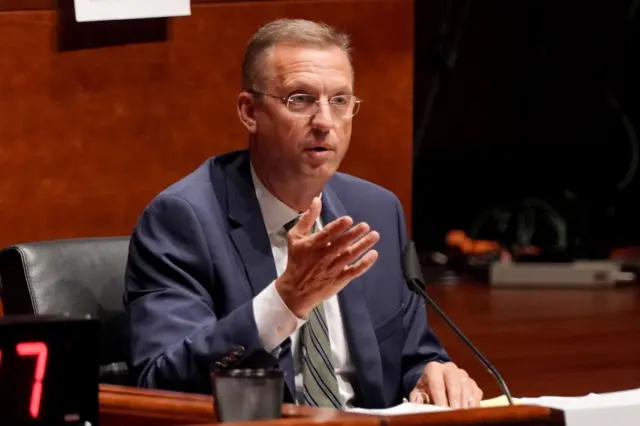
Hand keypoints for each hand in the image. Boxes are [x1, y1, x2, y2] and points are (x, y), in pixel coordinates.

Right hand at [276, 196, 379, 317]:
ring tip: (374, 236)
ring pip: (350, 256)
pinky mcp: (339, 280)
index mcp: (312, 246)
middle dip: (354, 235)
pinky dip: (365, 263)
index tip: (348, 220)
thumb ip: (307, 218)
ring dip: (363, 245)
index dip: (338, 227)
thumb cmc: (296, 260)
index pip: (326, 235)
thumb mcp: (295, 238)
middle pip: (341, 245)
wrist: (295, 290)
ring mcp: (332, 269)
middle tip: (365, 226)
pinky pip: (354, 271)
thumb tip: (317, 200)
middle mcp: (322, 257)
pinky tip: (373, 254)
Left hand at [409, 362, 482, 408]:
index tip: (441, 409)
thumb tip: (418, 405)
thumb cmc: (427, 387)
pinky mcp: (473, 383)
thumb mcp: (418, 391)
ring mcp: (463, 375)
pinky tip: (471, 411)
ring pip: (467, 386)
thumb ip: (417, 398)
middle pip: (454, 383)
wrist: (437, 379)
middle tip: (454, 412)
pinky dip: (474, 402)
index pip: (437, 384)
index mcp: (434, 369)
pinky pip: (476, 392)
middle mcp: (449, 368)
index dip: (439, 398)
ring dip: (465, 402)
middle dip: (454, 399)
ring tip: (462, 413)